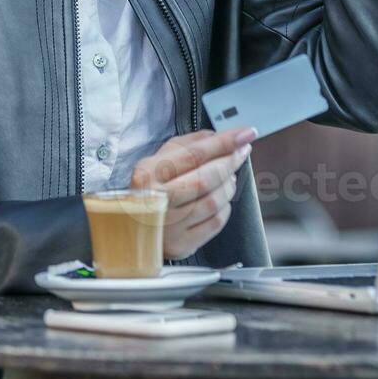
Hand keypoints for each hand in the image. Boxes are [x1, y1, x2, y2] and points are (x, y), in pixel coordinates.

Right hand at [129, 126, 256, 259]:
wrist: (132, 229)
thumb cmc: (150, 189)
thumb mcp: (159, 159)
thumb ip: (189, 144)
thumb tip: (219, 136)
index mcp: (147, 174)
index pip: (193, 154)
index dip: (224, 143)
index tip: (245, 134)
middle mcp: (155, 200)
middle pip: (206, 178)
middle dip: (231, 162)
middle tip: (242, 151)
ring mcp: (168, 226)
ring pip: (215, 201)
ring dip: (229, 185)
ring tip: (227, 177)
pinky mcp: (181, 244)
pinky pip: (216, 222)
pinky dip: (225, 207)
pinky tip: (219, 199)